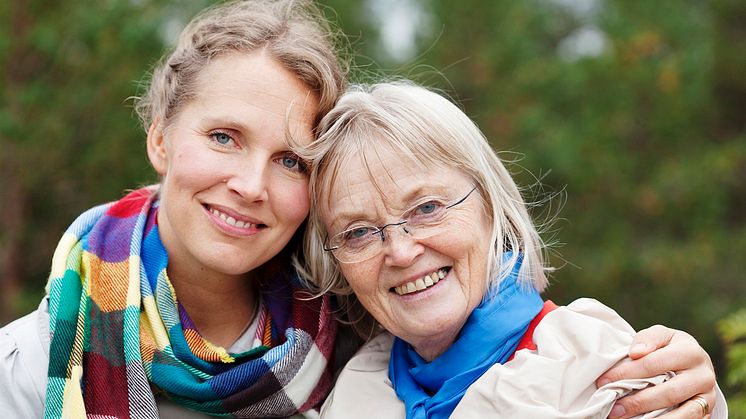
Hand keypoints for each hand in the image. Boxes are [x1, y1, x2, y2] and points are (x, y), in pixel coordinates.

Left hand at [596, 325, 715, 418]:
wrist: (694, 362)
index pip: (653, 364)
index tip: (604, 381)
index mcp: (690, 352)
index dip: (626, 373)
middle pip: (668, 392)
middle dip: (637, 402)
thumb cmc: (670, 347)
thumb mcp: (660, 335)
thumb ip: (647, 339)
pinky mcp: (707, 411)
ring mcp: (707, 396)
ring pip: (683, 413)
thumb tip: (636, 353)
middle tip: (613, 408)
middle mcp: (704, 375)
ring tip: (625, 418)